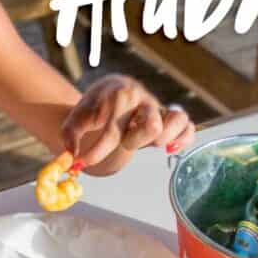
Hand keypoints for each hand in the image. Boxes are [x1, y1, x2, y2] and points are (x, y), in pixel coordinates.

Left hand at [61, 75, 194, 172]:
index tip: (83, 163)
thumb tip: (72, 155)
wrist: (107, 94)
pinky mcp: (169, 118)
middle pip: (152, 126)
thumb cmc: (92, 109)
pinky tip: (169, 149)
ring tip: (150, 145)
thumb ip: (69, 135)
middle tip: (123, 143)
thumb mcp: (75, 118)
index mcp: (119, 94)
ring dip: (164, 138)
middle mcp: (143, 98)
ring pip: (177, 119)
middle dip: (134, 142)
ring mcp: (158, 107)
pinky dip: (184, 139)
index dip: (98, 151)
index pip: (113, 128)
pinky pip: (188, 126)